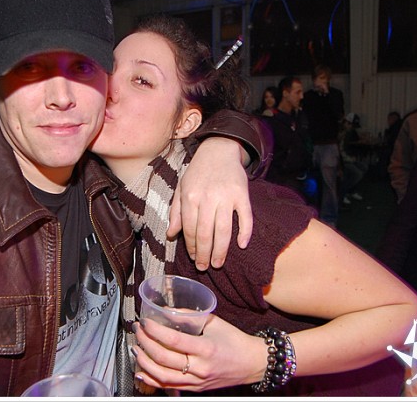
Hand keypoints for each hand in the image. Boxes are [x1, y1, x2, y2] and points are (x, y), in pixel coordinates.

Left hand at [132, 315, 262, 391]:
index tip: (145, 322)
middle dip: (145, 343)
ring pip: (162, 376)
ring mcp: (197, 381)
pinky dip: (151, 379)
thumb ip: (190, 316)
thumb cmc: (235, 341)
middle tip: (138, 331)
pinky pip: (168, 387)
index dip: (155, 331)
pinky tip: (141, 370)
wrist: (252, 363)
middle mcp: (200, 368)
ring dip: (144, 362)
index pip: (173, 341)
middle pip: (163, 359)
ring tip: (136, 348)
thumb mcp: (215, 322)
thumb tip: (167, 311)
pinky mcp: (195, 389)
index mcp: (206, 349)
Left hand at [168, 137, 252, 270]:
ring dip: (221, 250)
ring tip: (218, 263)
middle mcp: (207, 197)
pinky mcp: (243, 194)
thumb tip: (171, 234)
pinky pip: (245, 218)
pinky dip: (244, 232)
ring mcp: (226, 196)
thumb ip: (176, 212)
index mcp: (190, 196)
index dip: (190, 246)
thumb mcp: (181, 188)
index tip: (192, 257)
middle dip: (203, 254)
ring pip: (223, 230)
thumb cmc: (198, 172)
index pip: (189, 229)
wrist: (219, 149)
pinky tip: (241, 245)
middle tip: (204, 267)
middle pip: (205, 233)